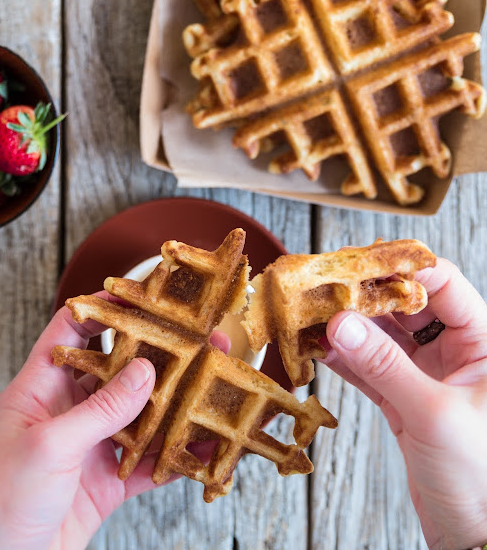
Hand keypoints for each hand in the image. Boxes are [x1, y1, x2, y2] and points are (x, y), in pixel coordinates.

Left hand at [0, 293, 228, 549]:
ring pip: (141, 414)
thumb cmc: (2, 505)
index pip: (71, 331)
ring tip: (212, 388)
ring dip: (176, 404)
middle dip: (159, 356)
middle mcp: (69, 410)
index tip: (141, 296)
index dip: (102, 308)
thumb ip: (101, 409)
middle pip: (119, 370)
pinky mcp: (108, 480)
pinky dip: (177, 454)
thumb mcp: (50, 447)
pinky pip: (149, 460)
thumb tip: (145, 371)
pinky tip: (203, 445)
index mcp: (41, 389)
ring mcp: (91, 445)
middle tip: (199, 343)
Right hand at [322, 257, 486, 549]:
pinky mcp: (406, 399)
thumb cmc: (479, 474)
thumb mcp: (432, 413)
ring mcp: (429, 375)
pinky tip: (320, 348)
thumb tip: (341, 323)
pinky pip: (372, 367)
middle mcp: (457, 352)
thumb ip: (384, 365)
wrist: (474, 534)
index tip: (361, 261)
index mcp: (482, 343)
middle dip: (368, 295)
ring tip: (314, 314)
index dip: (403, 268)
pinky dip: (346, 358)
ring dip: (351, 327)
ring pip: (385, 336)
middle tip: (327, 284)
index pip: (444, 283)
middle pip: (408, 305)